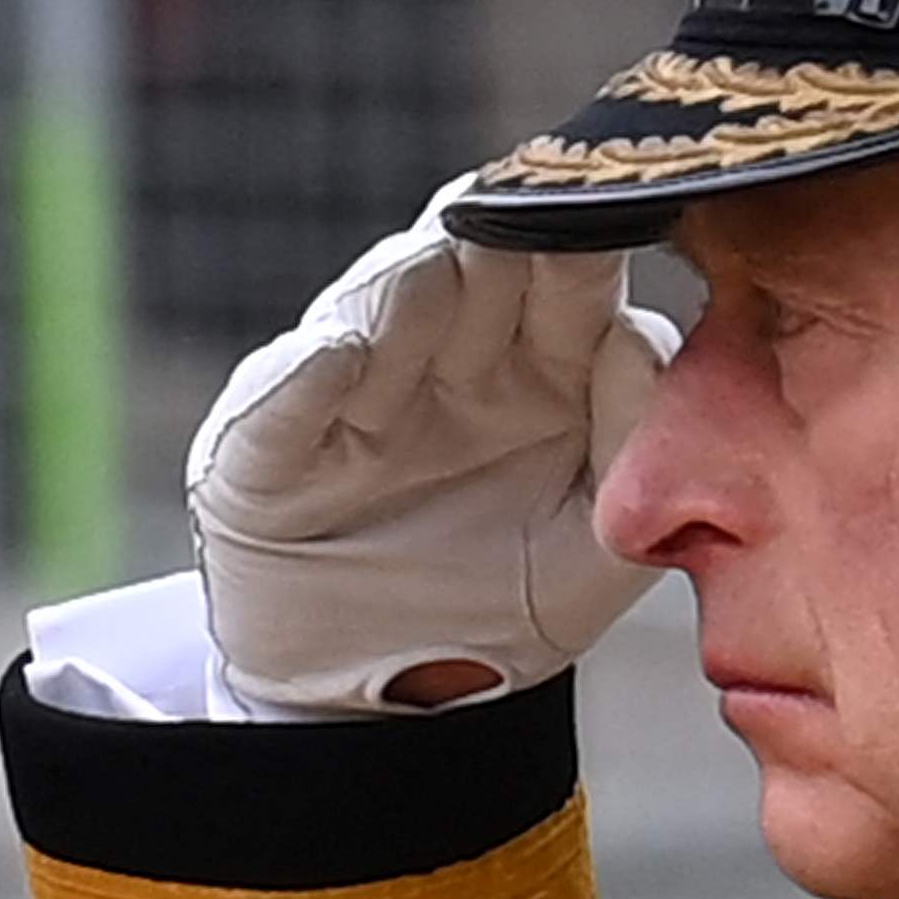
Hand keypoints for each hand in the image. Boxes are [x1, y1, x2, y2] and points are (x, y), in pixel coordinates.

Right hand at [188, 196, 678, 717]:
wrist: (395, 692)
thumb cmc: (513, 594)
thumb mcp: (601, 536)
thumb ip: (630, 439)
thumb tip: (633, 335)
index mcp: (542, 366)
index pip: (568, 288)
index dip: (589, 250)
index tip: (625, 213)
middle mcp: (446, 359)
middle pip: (476, 280)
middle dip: (504, 242)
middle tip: (533, 206)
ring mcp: (352, 394)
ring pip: (379, 320)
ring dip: (411, 289)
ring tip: (441, 260)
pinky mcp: (264, 453)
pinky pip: (284, 410)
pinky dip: (307, 382)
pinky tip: (338, 356)